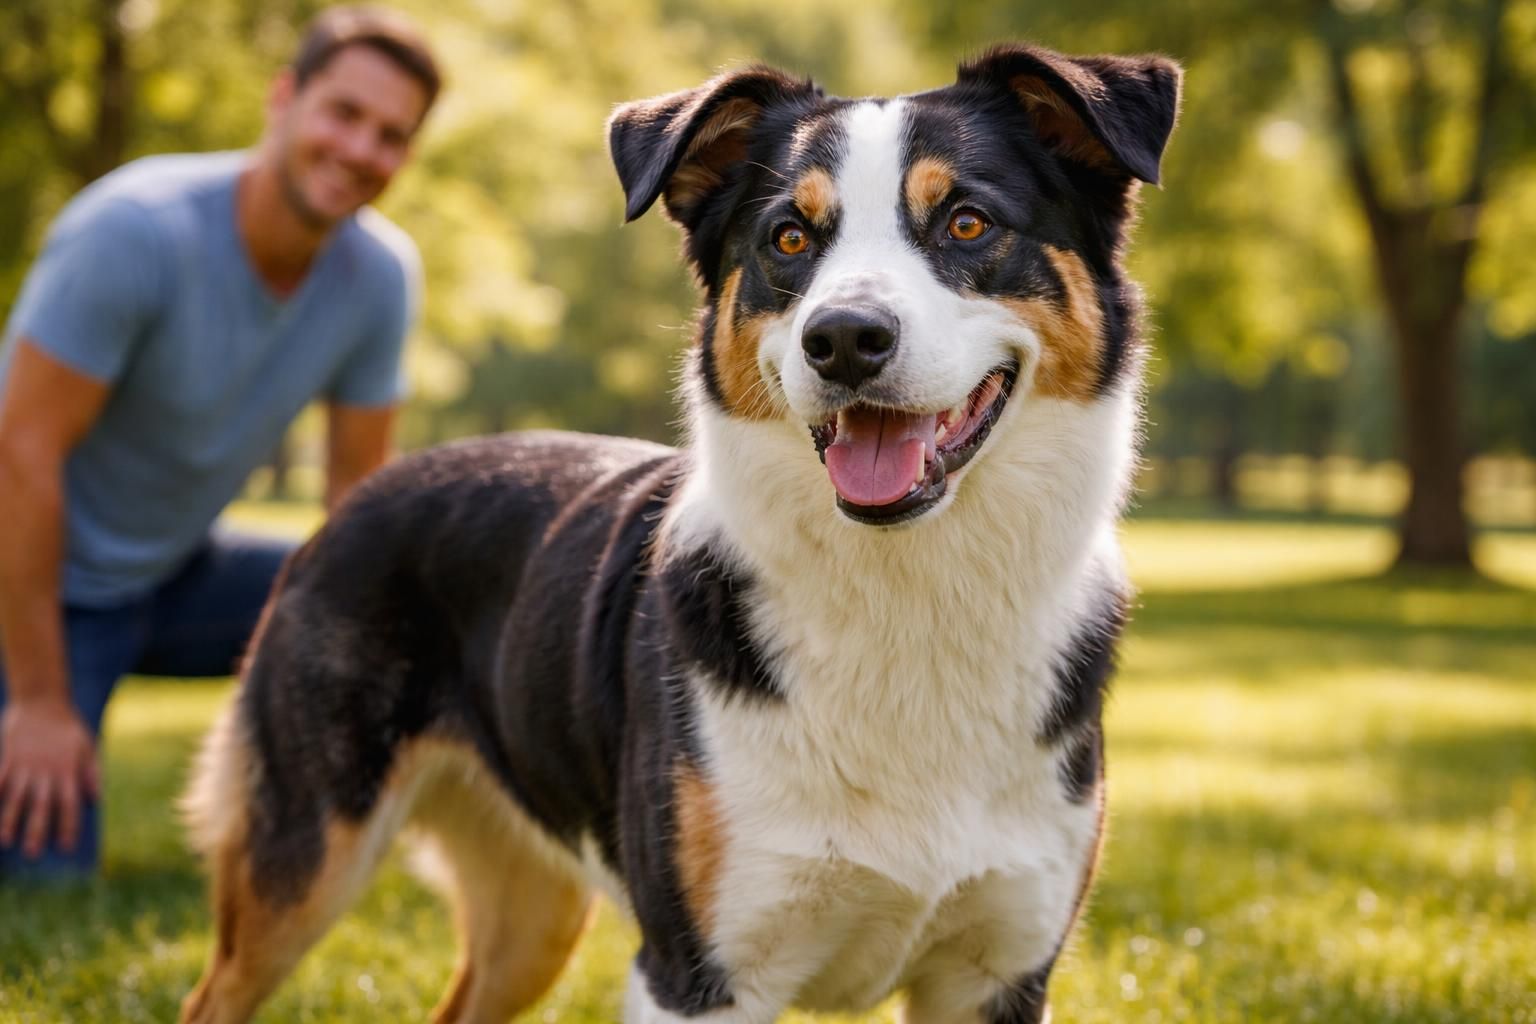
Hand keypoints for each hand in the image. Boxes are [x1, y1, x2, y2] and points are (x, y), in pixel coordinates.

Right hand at [0, 698, 99, 857]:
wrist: (42, 699)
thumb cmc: (67, 726)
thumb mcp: (87, 744)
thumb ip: (92, 771)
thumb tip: (97, 798)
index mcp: (68, 769)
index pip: (70, 803)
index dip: (68, 825)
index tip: (66, 847)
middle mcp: (46, 770)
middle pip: (42, 805)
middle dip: (38, 829)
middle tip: (33, 853)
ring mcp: (25, 763)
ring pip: (17, 796)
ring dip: (11, 819)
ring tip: (6, 840)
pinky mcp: (9, 755)